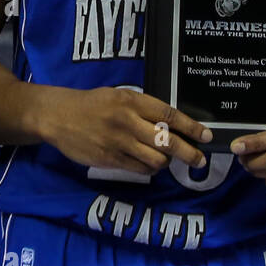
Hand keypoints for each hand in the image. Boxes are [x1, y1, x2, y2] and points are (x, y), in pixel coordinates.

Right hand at [45, 86, 212, 174]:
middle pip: (167, 141)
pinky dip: (150, 169)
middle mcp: (128, 122)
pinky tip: (151, 165)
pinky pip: (139, 169)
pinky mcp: (110, 160)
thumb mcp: (119, 96)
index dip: (191, 127)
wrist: (59, 116)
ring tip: (169, 160)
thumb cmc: (92, 104)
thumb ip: (143, 108)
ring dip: (167, 162)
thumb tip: (172, 124)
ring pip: (156, 159)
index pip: (169, 115)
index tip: (206, 136)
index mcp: (132, 101)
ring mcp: (119, 143)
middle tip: (200, 160)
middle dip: (189, 152)